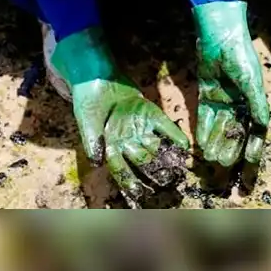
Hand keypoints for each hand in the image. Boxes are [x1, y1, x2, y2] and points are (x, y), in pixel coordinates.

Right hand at [51, 28, 189, 201]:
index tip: (140, 195)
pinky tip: (184, 146)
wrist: (96, 75)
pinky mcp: (151, 114)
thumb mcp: (86, 120)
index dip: (130, 184)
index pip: (121, 171)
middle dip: (155, 174)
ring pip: (156, 148)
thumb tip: (97, 161)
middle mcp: (128, 142)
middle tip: (168, 183)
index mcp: (111, 148)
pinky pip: (165, 128)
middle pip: (143, 163)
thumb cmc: (87, 100)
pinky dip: (174, 137)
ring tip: (179, 170)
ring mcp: (140, 128)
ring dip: (168, 159)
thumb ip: (92, 140)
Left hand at [192, 1, 270, 166]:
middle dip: (231, 151)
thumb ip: (257, 105)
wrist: (220, 36)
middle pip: (235, 133)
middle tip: (224, 168)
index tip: (249, 169)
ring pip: (219, 128)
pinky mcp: (206, 94)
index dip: (252, 152)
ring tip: (212, 161)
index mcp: (254, 102)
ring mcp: (222, 99)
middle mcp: (239, 103)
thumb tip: (263, 127)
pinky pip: (205, 117)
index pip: (254, 133)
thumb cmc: (240, 56)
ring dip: (216, 144)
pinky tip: (202, 144)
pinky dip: (204, 131)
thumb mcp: (252, 81)